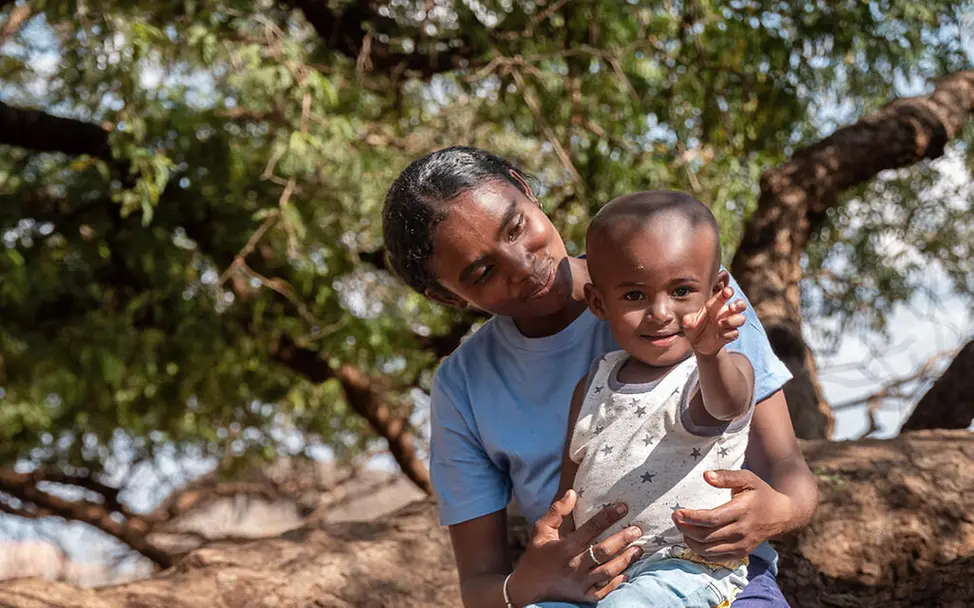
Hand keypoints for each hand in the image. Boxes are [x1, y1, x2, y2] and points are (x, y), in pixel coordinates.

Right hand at [507, 490, 643, 604]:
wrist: (527, 590)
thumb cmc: (535, 557)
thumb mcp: (541, 531)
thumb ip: (557, 512)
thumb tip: (572, 493)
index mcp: (565, 547)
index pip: (591, 528)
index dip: (608, 516)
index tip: (623, 507)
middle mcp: (575, 565)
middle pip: (604, 550)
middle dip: (623, 539)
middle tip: (637, 530)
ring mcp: (580, 583)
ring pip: (608, 571)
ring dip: (626, 560)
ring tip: (638, 549)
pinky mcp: (584, 597)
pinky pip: (605, 590)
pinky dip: (617, 582)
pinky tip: (627, 573)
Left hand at [670, 470, 793, 560]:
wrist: (782, 515)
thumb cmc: (760, 493)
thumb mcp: (747, 478)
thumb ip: (726, 476)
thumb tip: (705, 476)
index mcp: (742, 511)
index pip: (712, 519)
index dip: (692, 518)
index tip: (677, 512)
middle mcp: (742, 531)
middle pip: (707, 536)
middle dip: (686, 529)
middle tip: (675, 518)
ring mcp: (742, 545)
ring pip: (709, 550)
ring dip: (691, 541)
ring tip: (681, 529)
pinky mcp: (741, 553)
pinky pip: (716, 558)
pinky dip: (701, 552)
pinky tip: (692, 541)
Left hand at [680, 286, 746, 356]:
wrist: (698, 345)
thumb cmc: (694, 328)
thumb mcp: (688, 324)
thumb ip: (688, 321)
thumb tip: (687, 320)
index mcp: (715, 305)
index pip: (724, 295)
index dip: (728, 291)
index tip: (727, 292)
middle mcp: (724, 313)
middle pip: (740, 305)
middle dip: (739, 304)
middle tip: (731, 307)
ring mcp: (728, 325)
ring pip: (741, 319)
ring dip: (733, 320)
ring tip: (720, 324)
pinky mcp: (729, 336)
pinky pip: (735, 333)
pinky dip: (729, 334)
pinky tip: (721, 336)